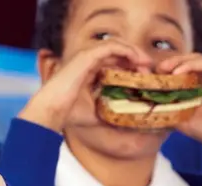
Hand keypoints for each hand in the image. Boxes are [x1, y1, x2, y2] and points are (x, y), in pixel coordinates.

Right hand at [19, 40, 149, 131]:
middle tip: (149, 71)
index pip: (116, 62)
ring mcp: (87, 56)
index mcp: (91, 71)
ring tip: (146, 64)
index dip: (133, 68)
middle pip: (119, 52)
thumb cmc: (69, 114)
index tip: (145, 79)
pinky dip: (127, 50)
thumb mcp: (98, 114)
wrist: (52, 111)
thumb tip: (129, 125)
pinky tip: (137, 59)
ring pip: (118, 45)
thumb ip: (111, 114)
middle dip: (137, 59)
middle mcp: (89, 60)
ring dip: (135, 52)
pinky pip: (112, 46)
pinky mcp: (87, 55)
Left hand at [157, 54, 201, 166]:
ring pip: (198, 59)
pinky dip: (191, 65)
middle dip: (172, 62)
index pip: (187, 69)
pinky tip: (177, 72)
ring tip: (165, 68)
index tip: (155, 75)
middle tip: (157, 68)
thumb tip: (152, 103)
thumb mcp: (185, 119)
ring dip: (179, 61)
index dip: (170, 69)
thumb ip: (172, 108)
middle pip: (191, 61)